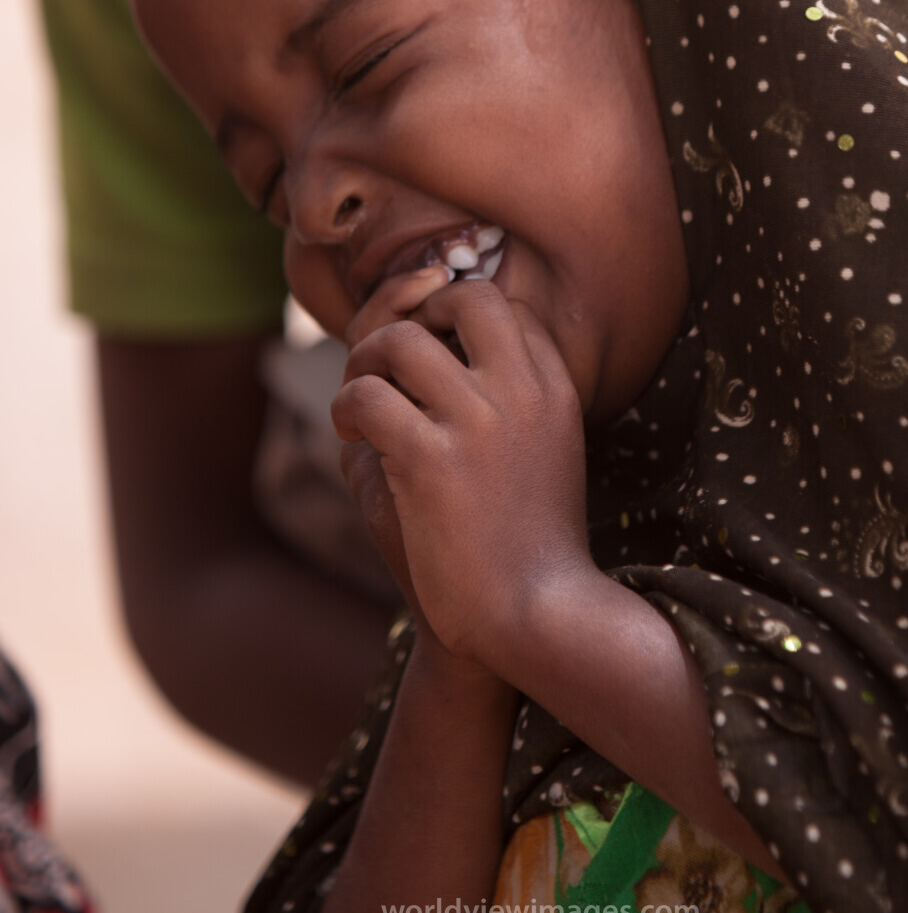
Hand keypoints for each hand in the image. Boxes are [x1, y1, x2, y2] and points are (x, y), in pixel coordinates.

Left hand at [333, 280, 592, 667]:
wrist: (539, 617)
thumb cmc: (529, 547)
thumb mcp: (541, 456)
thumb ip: (499, 401)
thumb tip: (425, 350)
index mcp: (555, 391)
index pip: (507, 308)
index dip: (457, 319)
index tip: (432, 357)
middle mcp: (523, 393)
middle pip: (467, 296)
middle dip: (418, 311)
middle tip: (391, 358)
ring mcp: (479, 422)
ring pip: (401, 340)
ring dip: (366, 360)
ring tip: (361, 401)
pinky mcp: (431, 460)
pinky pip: (367, 396)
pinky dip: (346, 409)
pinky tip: (353, 439)